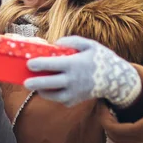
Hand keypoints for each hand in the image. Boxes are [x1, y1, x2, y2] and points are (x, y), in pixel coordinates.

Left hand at [24, 36, 141, 107]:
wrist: (116, 79)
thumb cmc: (100, 58)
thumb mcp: (89, 44)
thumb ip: (71, 41)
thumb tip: (55, 44)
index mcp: (75, 64)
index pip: (53, 65)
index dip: (39, 64)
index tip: (29, 64)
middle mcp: (73, 80)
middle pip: (50, 84)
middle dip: (35, 83)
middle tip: (25, 82)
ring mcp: (75, 93)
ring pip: (53, 96)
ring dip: (42, 91)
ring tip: (35, 86)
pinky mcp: (75, 101)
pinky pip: (60, 100)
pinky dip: (53, 95)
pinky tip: (49, 89)